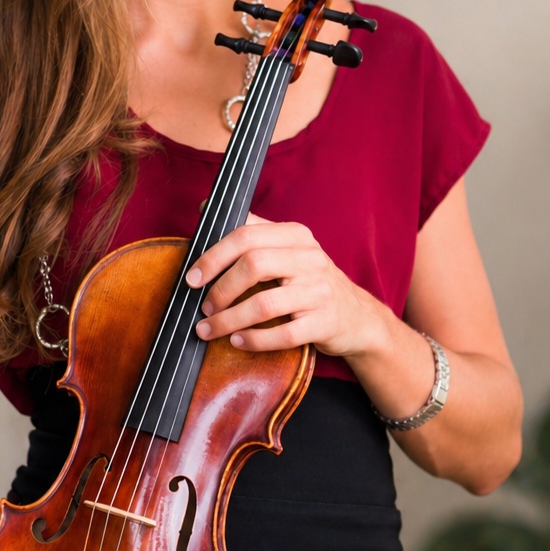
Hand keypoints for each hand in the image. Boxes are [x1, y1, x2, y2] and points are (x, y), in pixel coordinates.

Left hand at [186, 213, 384, 358]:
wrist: (357, 317)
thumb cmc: (310, 283)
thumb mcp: (288, 250)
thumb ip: (252, 231)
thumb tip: (205, 208)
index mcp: (295, 237)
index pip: (246, 236)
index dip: (213, 257)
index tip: (192, 278)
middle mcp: (310, 259)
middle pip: (254, 265)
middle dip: (220, 289)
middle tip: (203, 307)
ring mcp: (319, 292)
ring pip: (264, 304)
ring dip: (229, 320)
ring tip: (209, 330)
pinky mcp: (324, 323)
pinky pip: (283, 334)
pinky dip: (254, 340)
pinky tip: (238, 342)